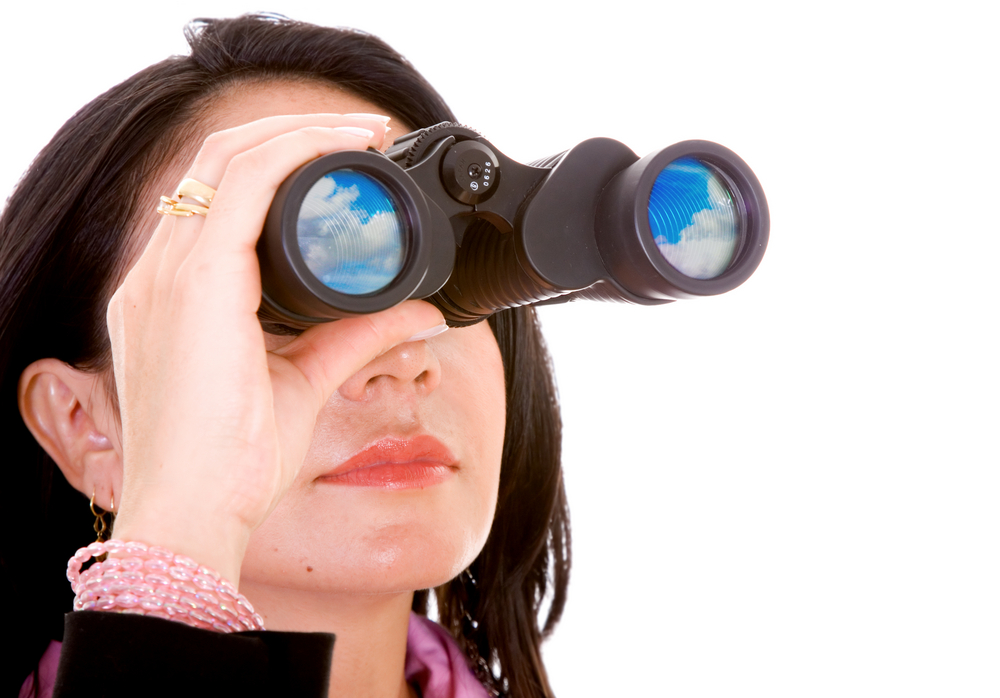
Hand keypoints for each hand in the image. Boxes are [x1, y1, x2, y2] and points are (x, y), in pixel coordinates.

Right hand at [106, 114, 444, 583]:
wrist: (196, 511)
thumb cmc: (231, 460)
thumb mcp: (303, 380)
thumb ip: (354, 337)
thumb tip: (417, 310)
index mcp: (173, 294)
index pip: (213, 197)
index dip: (276, 162)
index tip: (344, 158)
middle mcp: (158, 273)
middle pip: (216, 160)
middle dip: (292, 131)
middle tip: (363, 132)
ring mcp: (168, 273)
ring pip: (228, 158)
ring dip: (299, 130)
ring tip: (363, 130)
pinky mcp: (194, 283)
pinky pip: (241, 184)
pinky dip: (295, 151)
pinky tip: (343, 146)